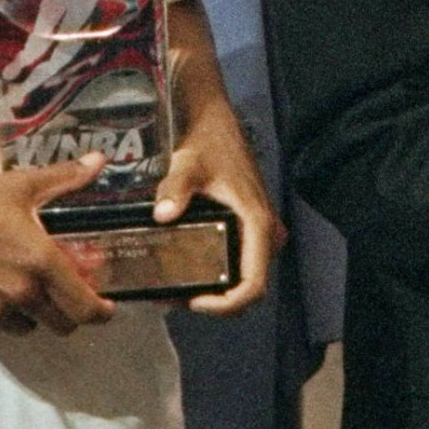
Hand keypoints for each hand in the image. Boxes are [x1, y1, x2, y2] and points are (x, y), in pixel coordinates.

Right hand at [0, 157, 116, 335]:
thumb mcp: (21, 186)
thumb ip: (65, 178)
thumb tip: (99, 161)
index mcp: (41, 262)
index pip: (84, 308)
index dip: (101, 313)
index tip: (105, 308)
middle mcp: (20, 294)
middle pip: (61, 325)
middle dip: (67, 312)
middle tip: (61, 293)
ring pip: (27, 328)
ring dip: (31, 315)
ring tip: (19, 286)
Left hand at [154, 82, 280, 317]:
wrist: (215, 123)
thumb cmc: (207, 144)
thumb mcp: (188, 165)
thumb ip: (175, 189)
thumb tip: (163, 215)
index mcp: (257, 224)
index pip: (254, 285)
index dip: (226, 305)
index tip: (194, 302)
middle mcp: (266, 233)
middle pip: (248, 287)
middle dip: (214, 301)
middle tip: (176, 297)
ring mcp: (261, 232)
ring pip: (244, 277)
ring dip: (215, 290)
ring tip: (175, 287)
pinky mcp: (251, 228)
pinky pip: (240, 262)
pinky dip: (217, 273)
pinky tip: (186, 270)